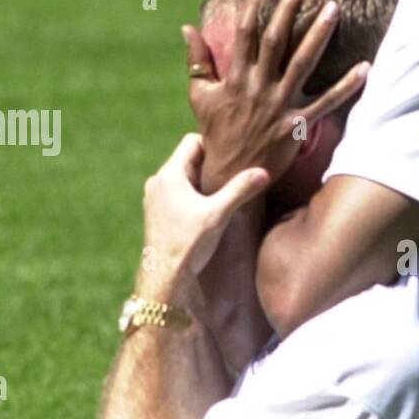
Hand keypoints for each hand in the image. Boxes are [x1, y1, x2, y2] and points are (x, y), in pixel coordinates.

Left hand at [138, 134, 268, 297]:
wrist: (165, 277)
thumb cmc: (188, 243)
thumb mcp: (219, 214)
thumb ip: (240, 190)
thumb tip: (264, 172)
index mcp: (169, 175)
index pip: (191, 142)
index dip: (214, 146)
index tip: (232, 158)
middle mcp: (158, 182)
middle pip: (188, 159)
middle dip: (210, 165)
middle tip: (233, 175)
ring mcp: (155, 198)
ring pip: (183, 178)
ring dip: (202, 182)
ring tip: (222, 194)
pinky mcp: (157, 213)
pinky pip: (178, 193)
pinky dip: (193, 195)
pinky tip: (208, 210)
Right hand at [184, 0, 368, 193]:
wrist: (230, 173)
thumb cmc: (216, 131)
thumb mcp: (200, 95)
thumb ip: (197, 60)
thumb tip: (187, 27)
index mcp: (235, 78)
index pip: (245, 34)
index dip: (255, 6)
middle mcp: (258, 87)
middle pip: (275, 40)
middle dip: (288, 9)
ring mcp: (279, 105)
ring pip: (302, 63)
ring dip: (319, 35)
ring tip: (334, 9)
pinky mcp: (297, 125)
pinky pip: (326, 102)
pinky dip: (346, 86)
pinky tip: (365, 67)